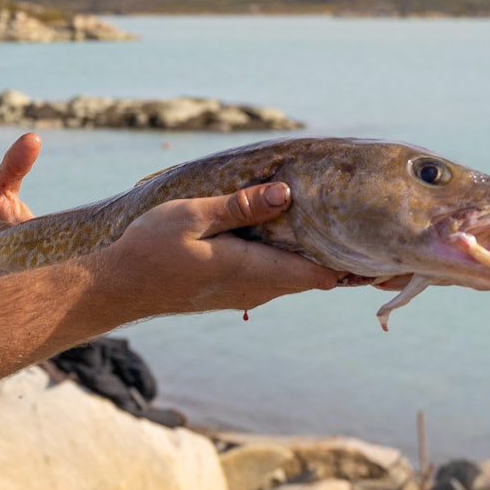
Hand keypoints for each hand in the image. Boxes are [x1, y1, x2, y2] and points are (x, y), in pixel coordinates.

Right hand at [102, 180, 338, 317]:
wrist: (120, 288)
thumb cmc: (151, 249)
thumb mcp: (193, 216)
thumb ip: (241, 207)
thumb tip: (286, 194)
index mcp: (253, 271)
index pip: (320, 277)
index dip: (350, 263)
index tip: (369, 242)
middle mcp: (256, 290)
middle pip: (312, 277)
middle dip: (334, 254)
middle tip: (355, 222)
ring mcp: (244, 295)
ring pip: (292, 276)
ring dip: (308, 254)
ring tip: (322, 220)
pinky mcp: (231, 292)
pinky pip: (272, 277)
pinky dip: (285, 258)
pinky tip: (281, 232)